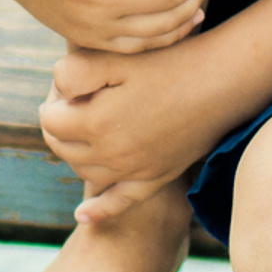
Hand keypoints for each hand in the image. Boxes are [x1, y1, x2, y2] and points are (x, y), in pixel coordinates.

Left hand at [40, 37, 231, 220]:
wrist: (223, 82)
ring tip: (84, 126)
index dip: (54, 98)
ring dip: (75, 151)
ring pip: (84, 171)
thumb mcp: (116, 57)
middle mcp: (111, 156)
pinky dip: (99, 209)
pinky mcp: (156, 177)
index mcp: (96, 125)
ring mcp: (134, 171)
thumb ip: (74, 71)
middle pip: (62, 147)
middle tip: (75, 99)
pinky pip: (120, 202)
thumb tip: (56, 92)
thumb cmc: (169, 62)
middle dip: (60, 124)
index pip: (49, 120)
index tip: (70, 84)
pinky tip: (83, 215)